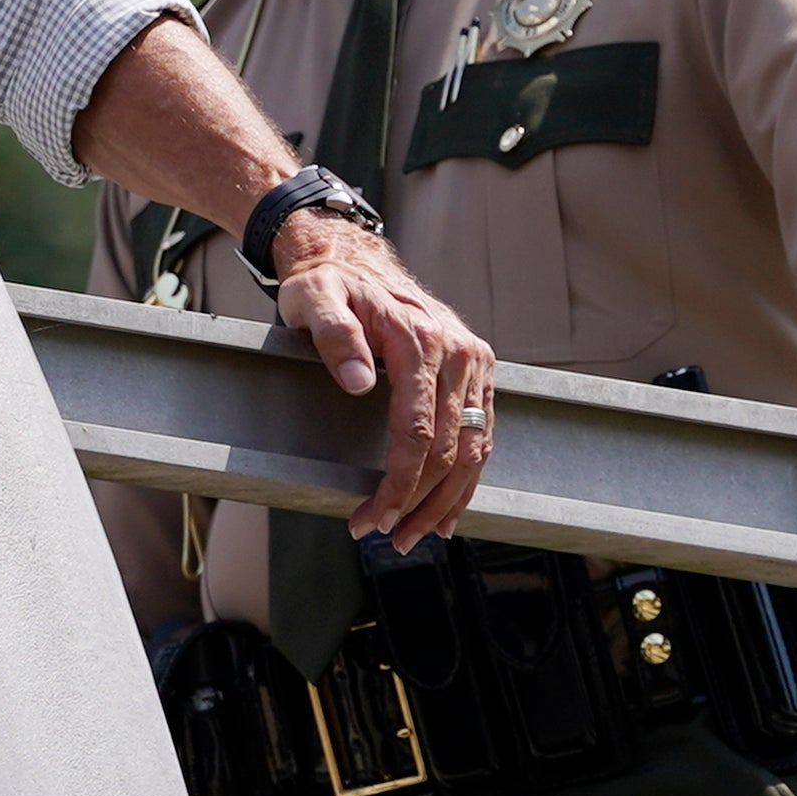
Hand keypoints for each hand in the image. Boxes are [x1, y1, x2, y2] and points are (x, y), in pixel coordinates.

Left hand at [269, 211, 495, 545]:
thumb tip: (357, 381)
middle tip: (383, 535)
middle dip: (417, 502)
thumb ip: (334, 335)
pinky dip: (469, 478)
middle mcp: (459, 353)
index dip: (396, 483)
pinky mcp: (479, 373)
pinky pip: (482, 435)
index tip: (369, 517)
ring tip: (413, 536)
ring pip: (473, 450)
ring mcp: (474, 364)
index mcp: (420, 339)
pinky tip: (449, 511)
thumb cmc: (328, 284)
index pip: (416, 431)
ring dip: (446, 501)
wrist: (356, 259)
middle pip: (449, 449)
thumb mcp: (314, 299)